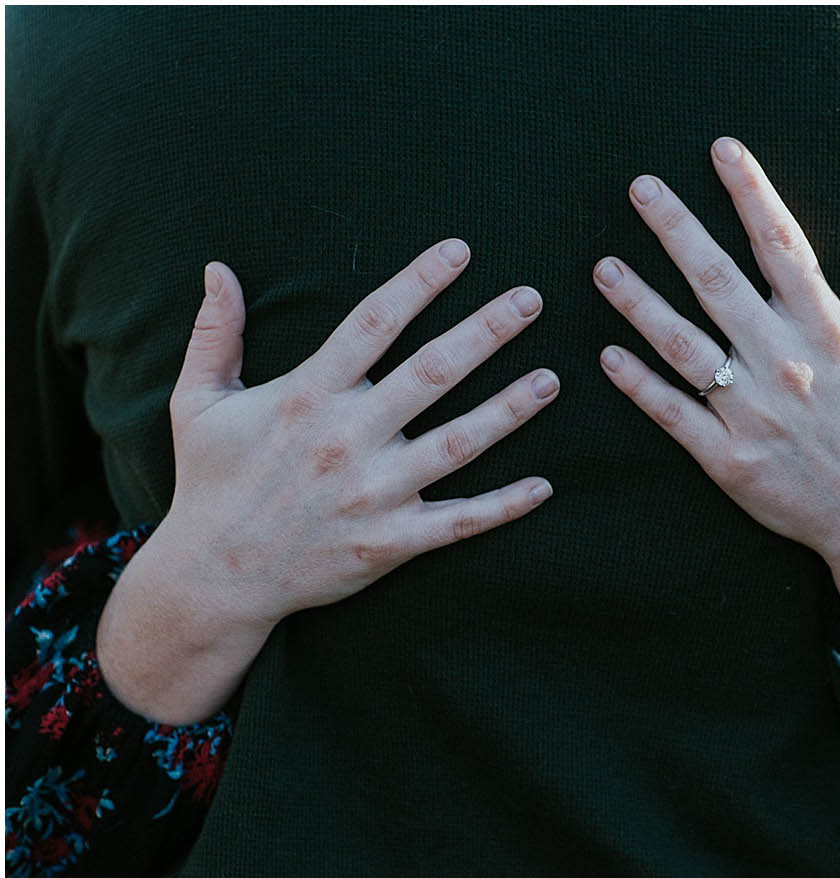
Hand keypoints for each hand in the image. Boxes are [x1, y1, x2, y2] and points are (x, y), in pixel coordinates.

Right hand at [99, 243, 557, 723]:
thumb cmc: (210, 482)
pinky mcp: (390, 541)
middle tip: (532, 299)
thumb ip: (214, 334)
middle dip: (486, 331)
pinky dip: (504, 506)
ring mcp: (374, 492)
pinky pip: (459, 521)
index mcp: (308, 395)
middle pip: (433, 372)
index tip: (461, 250)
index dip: (419, 282)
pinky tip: (544, 487)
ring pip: (460, 442)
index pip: (374, 323)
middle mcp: (348, 438)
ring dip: (510, 409)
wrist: (213, 577)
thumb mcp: (197, 402)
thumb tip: (217, 268)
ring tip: (553, 378)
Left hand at [595, 137, 839, 647]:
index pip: (783, 246)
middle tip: (639, 186)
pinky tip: (607, 355)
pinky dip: (640, 386)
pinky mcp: (732, 461)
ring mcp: (755, 413)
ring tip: (603, 267)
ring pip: (685, 347)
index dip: (751, 193)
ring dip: (640, 305)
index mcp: (829, 331)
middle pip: (720, 284)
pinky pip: (675, 415)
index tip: (721, 148)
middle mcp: (787, 364)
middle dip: (676, 231)